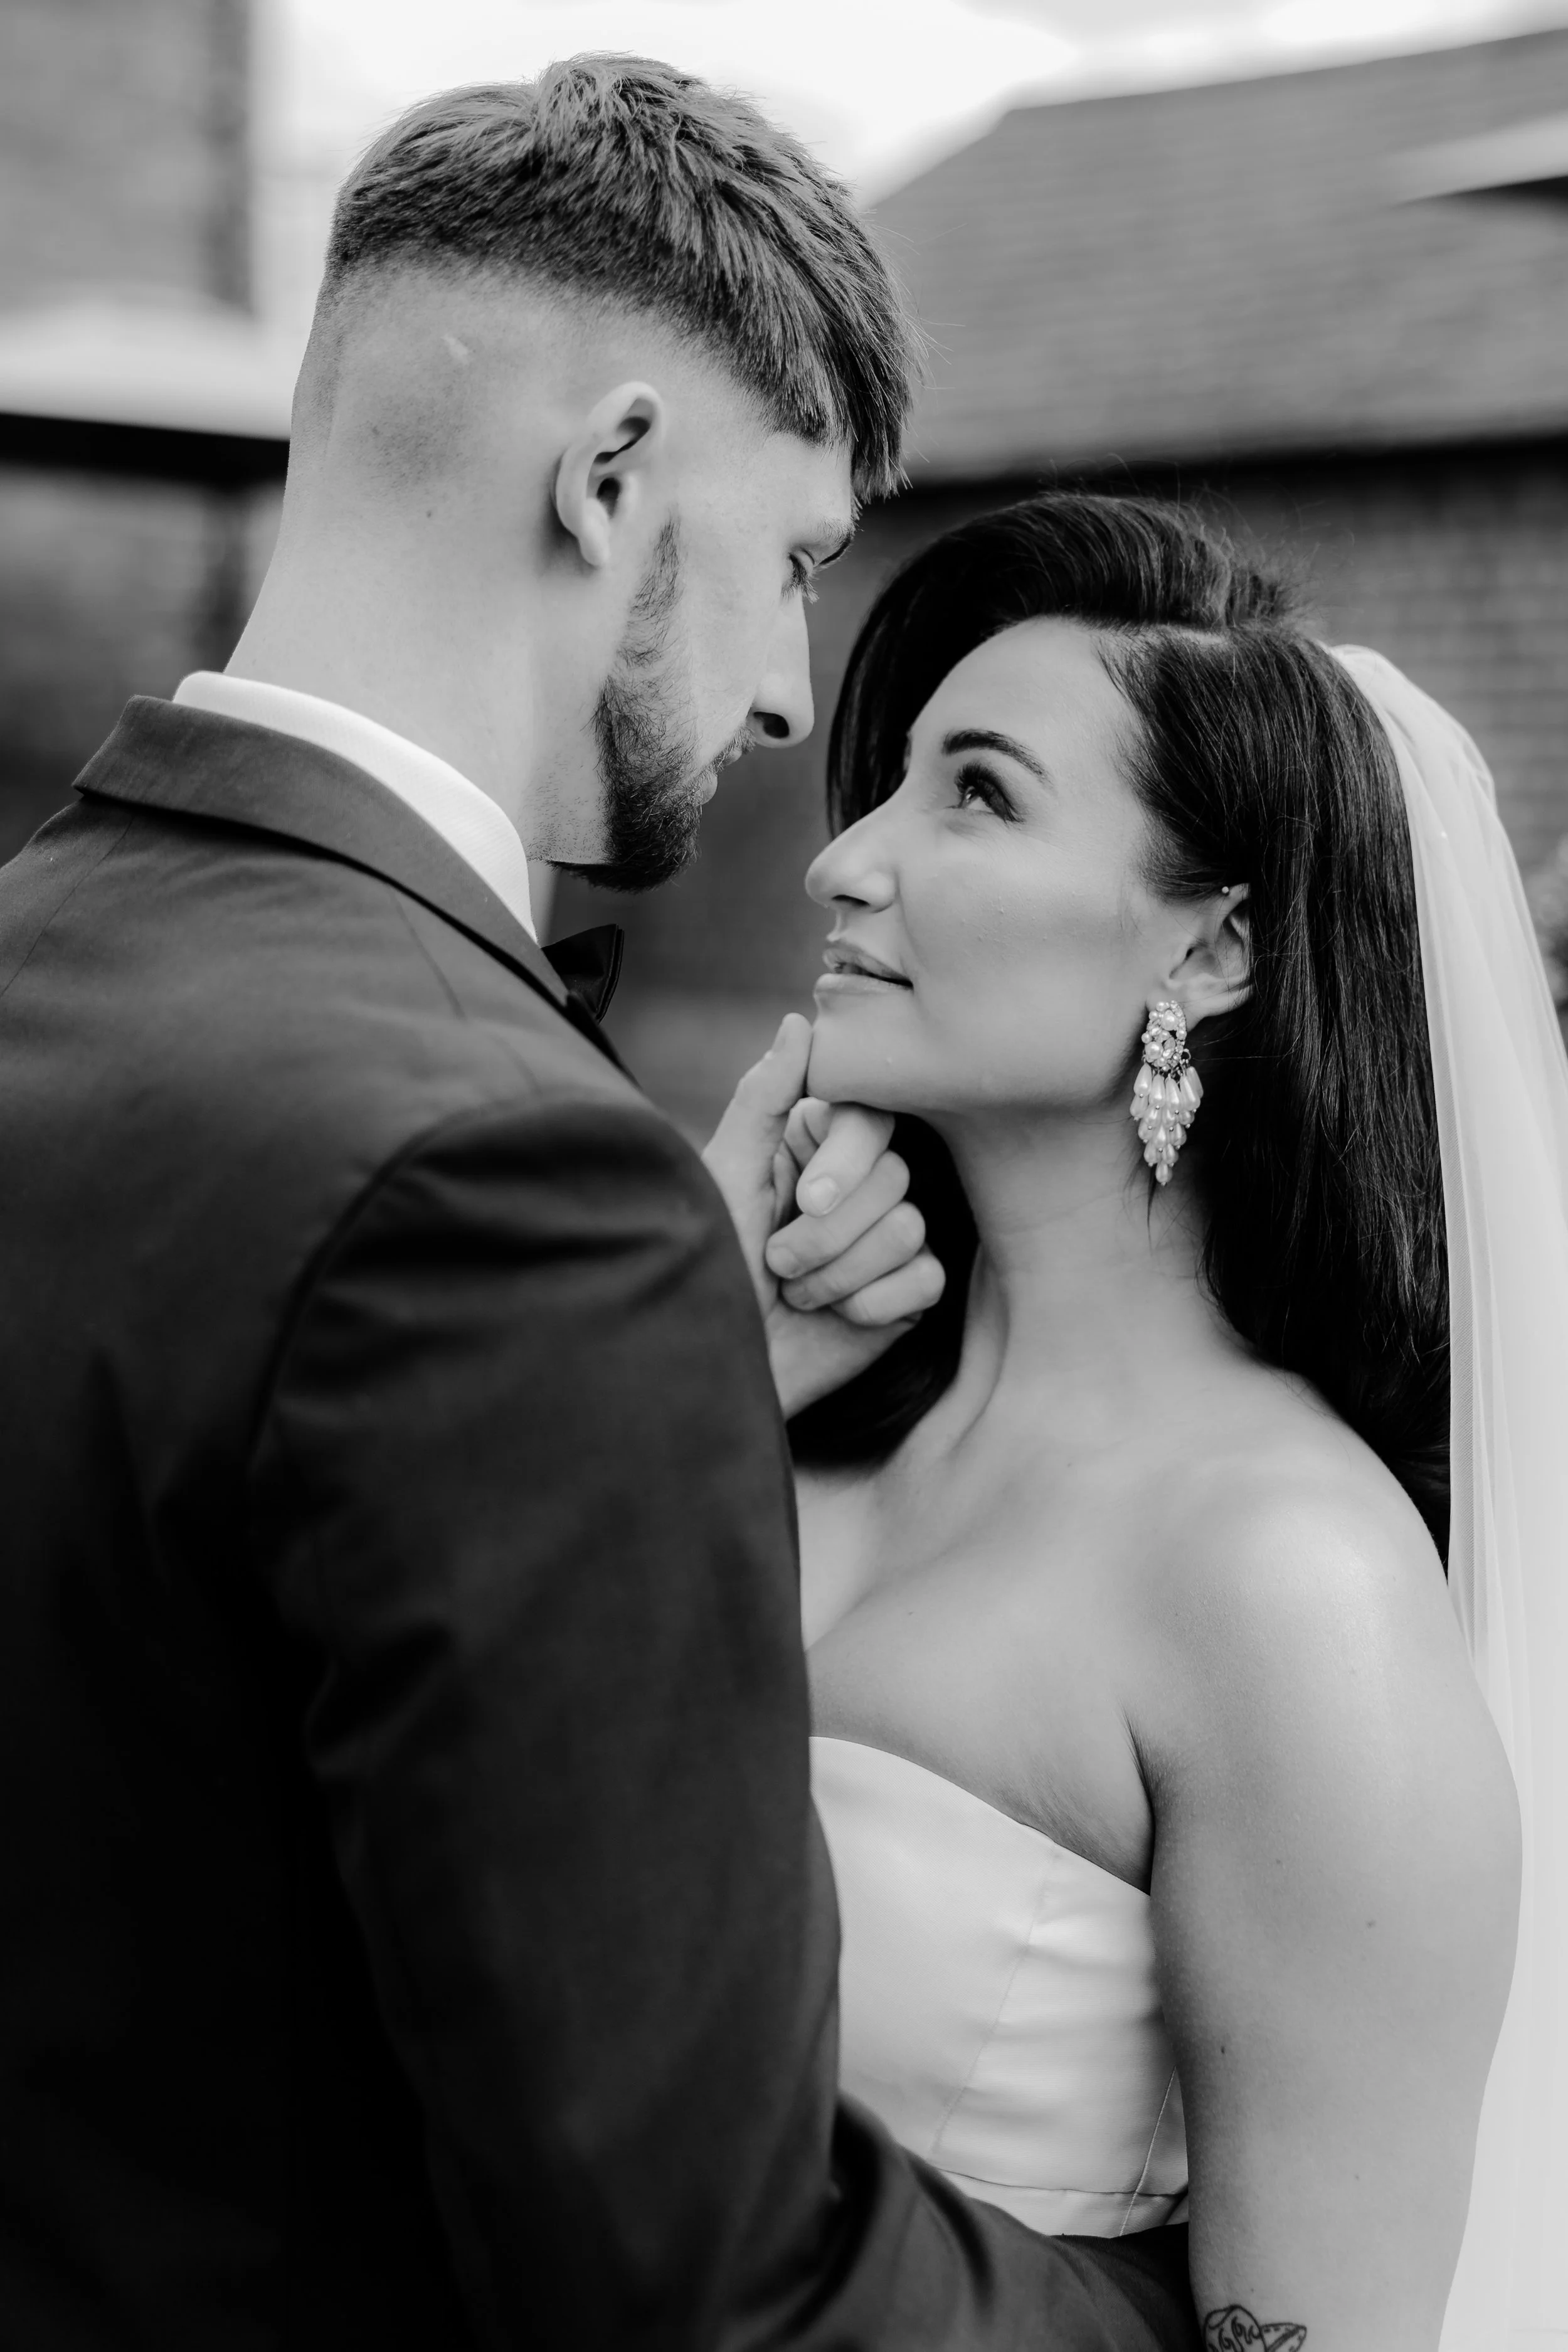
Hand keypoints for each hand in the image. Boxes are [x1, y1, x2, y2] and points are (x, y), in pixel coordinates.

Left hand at [702, 1013, 944, 1419]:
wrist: (713, 1370)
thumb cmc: (706, 1270)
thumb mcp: (725, 1179)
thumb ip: (764, 1098)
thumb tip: (801, 1020)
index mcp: (810, 1149)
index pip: (870, 1117)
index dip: (845, 1160)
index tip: (803, 1200)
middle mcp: (854, 1187)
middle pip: (893, 1177)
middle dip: (826, 1234)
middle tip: (776, 1263)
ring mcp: (884, 1240)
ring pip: (909, 1228)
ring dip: (840, 1274)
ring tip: (795, 1294)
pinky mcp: (906, 1294)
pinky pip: (926, 1278)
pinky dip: (873, 1306)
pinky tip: (836, 1319)